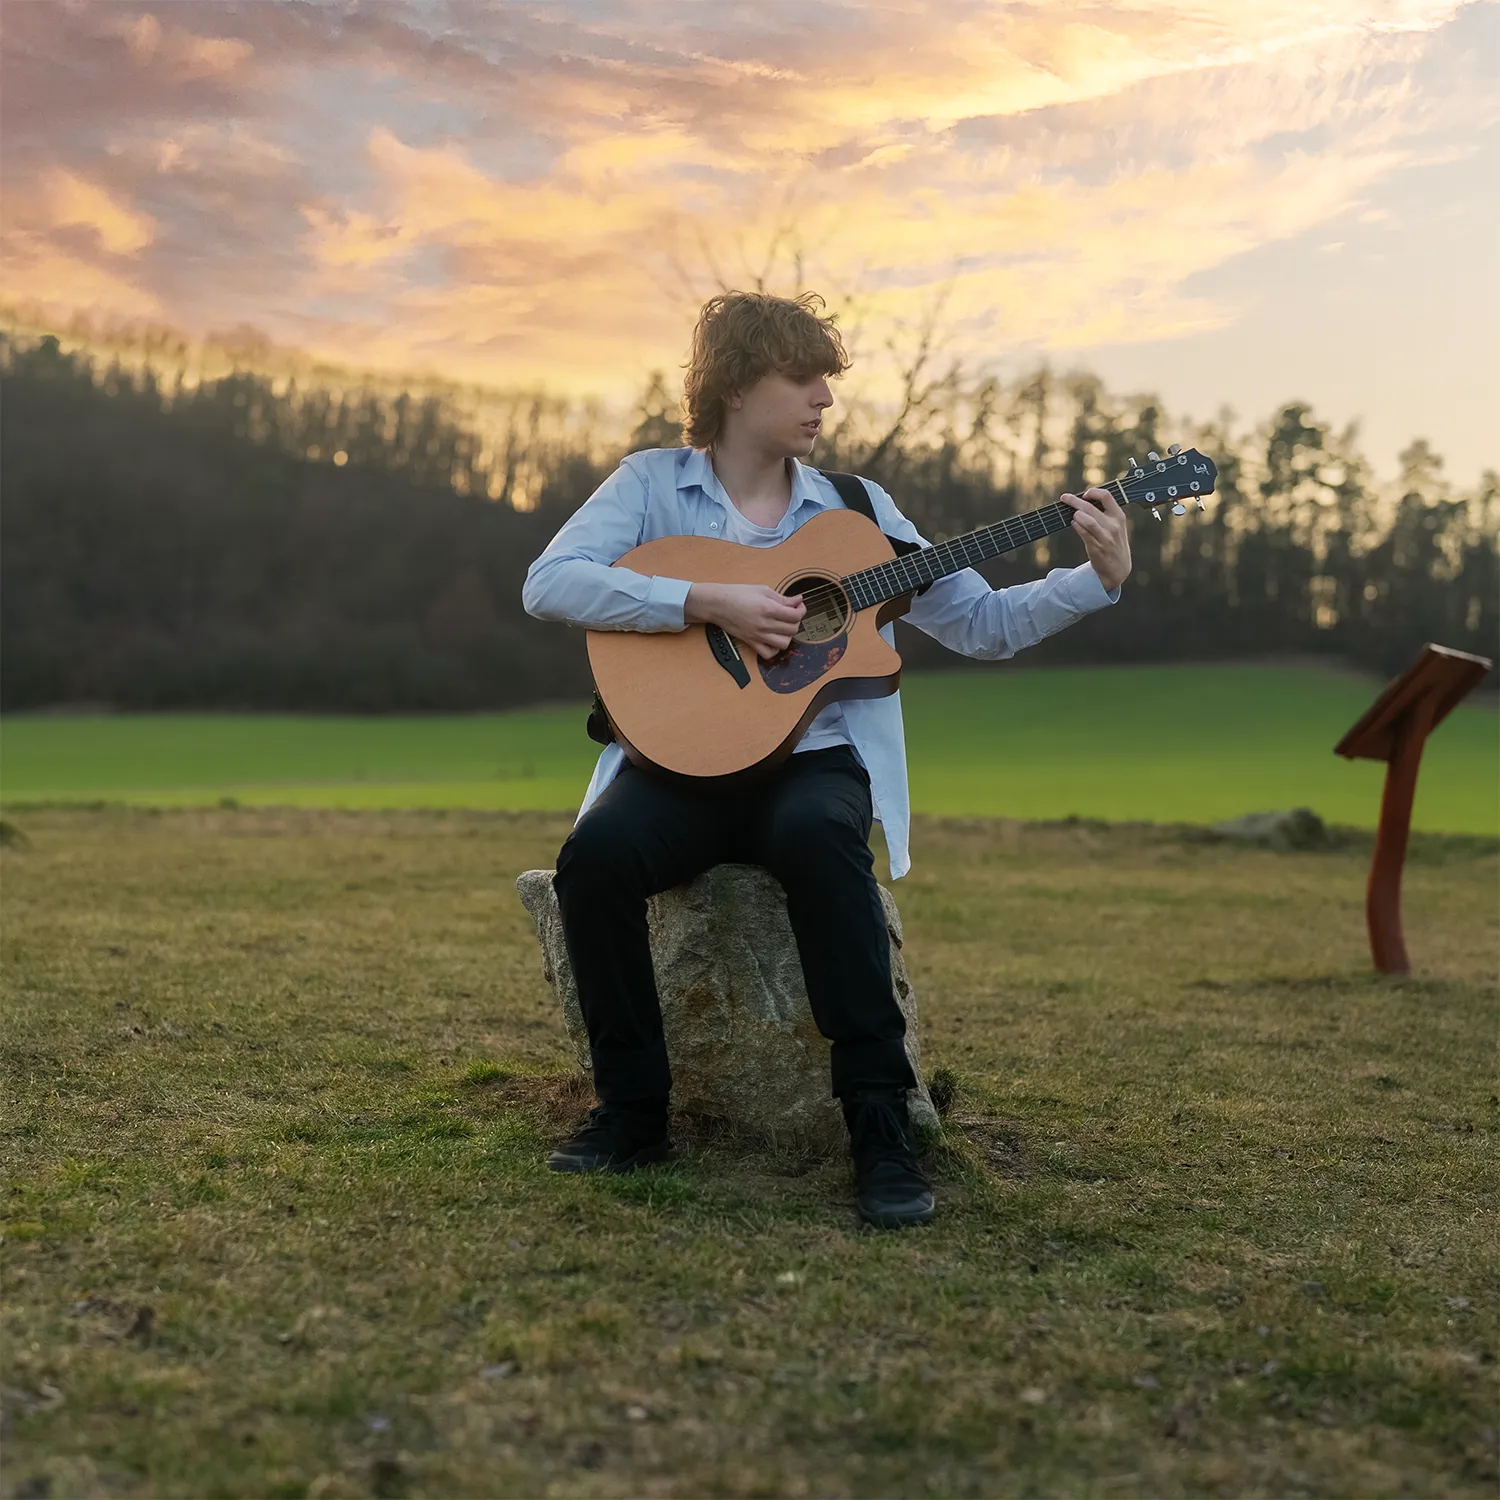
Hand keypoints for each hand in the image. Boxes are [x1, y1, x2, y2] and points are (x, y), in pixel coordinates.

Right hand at [685, 582, 805, 659]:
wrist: (718, 604)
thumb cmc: (737, 594)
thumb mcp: (762, 590)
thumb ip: (782, 598)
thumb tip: (798, 601)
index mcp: (768, 609)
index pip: (795, 615)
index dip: (801, 610)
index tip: (798, 606)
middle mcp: (764, 624)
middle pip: (792, 629)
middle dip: (796, 621)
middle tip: (791, 614)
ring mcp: (758, 635)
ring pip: (784, 644)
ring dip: (787, 636)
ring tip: (783, 627)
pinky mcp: (751, 642)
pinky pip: (768, 654)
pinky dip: (775, 649)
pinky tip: (773, 639)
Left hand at [1060, 486, 1131, 592]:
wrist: (1118, 569)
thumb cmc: (1114, 544)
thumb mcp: (1117, 527)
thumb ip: (1106, 514)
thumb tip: (1085, 502)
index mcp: (1119, 517)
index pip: (1107, 496)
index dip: (1093, 492)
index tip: (1084, 494)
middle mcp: (1113, 526)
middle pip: (1091, 507)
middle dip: (1074, 501)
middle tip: (1064, 498)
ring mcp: (1105, 537)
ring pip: (1087, 519)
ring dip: (1076, 515)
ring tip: (1072, 515)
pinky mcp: (1096, 547)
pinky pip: (1083, 533)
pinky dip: (1076, 526)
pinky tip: (1073, 523)